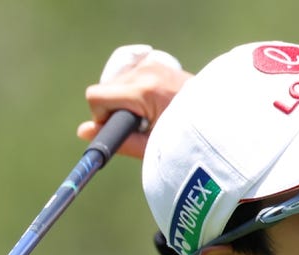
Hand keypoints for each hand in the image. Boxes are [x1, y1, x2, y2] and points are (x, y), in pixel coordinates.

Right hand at [77, 44, 191, 159]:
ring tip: (153, 114)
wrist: (216, 122)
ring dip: (126, 99)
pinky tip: (154, 103)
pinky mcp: (158, 62)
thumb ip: (118, 141)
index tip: (122, 129)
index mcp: (144, 91)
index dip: (102, 117)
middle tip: (142, 125)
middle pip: (106, 89)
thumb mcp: (151, 147)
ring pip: (118, 82)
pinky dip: (136, 90)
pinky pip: (131, 75)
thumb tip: (82, 132)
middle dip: (116, 109)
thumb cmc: (186, 140)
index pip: (96, 96)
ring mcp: (153, 64)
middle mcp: (147, 71)